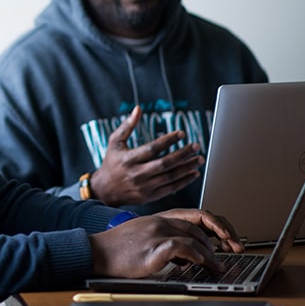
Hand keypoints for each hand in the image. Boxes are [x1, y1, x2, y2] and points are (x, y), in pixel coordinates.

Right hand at [88, 209, 241, 277]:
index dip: (218, 225)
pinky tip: (201, 264)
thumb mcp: (145, 235)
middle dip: (224, 237)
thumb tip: (188, 254)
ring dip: (212, 254)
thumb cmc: (118, 248)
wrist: (96, 252)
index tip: (229, 238)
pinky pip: (183, 248)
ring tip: (218, 267)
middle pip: (202, 224)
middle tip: (235, 250)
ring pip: (196, 238)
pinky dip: (197, 256)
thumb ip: (167, 238)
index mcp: (161, 216)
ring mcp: (157, 233)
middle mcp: (161, 221)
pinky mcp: (152, 248)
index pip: (198, 215)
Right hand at [89, 105, 203, 205]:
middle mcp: (137, 173)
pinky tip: (193, 173)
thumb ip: (127, 126)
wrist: (105, 190)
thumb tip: (138, 108)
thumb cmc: (112, 161)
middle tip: (196, 146)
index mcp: (128, 158)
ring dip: (187, 167)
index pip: (152, 148)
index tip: (181, 133)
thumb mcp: (115, 142)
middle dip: (183, 154)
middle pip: (164, 163)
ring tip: (199, 159)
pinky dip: (184, 181)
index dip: (168, 141)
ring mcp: (144, 187)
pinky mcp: (150, 196)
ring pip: (170, 176)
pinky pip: (171, 189)